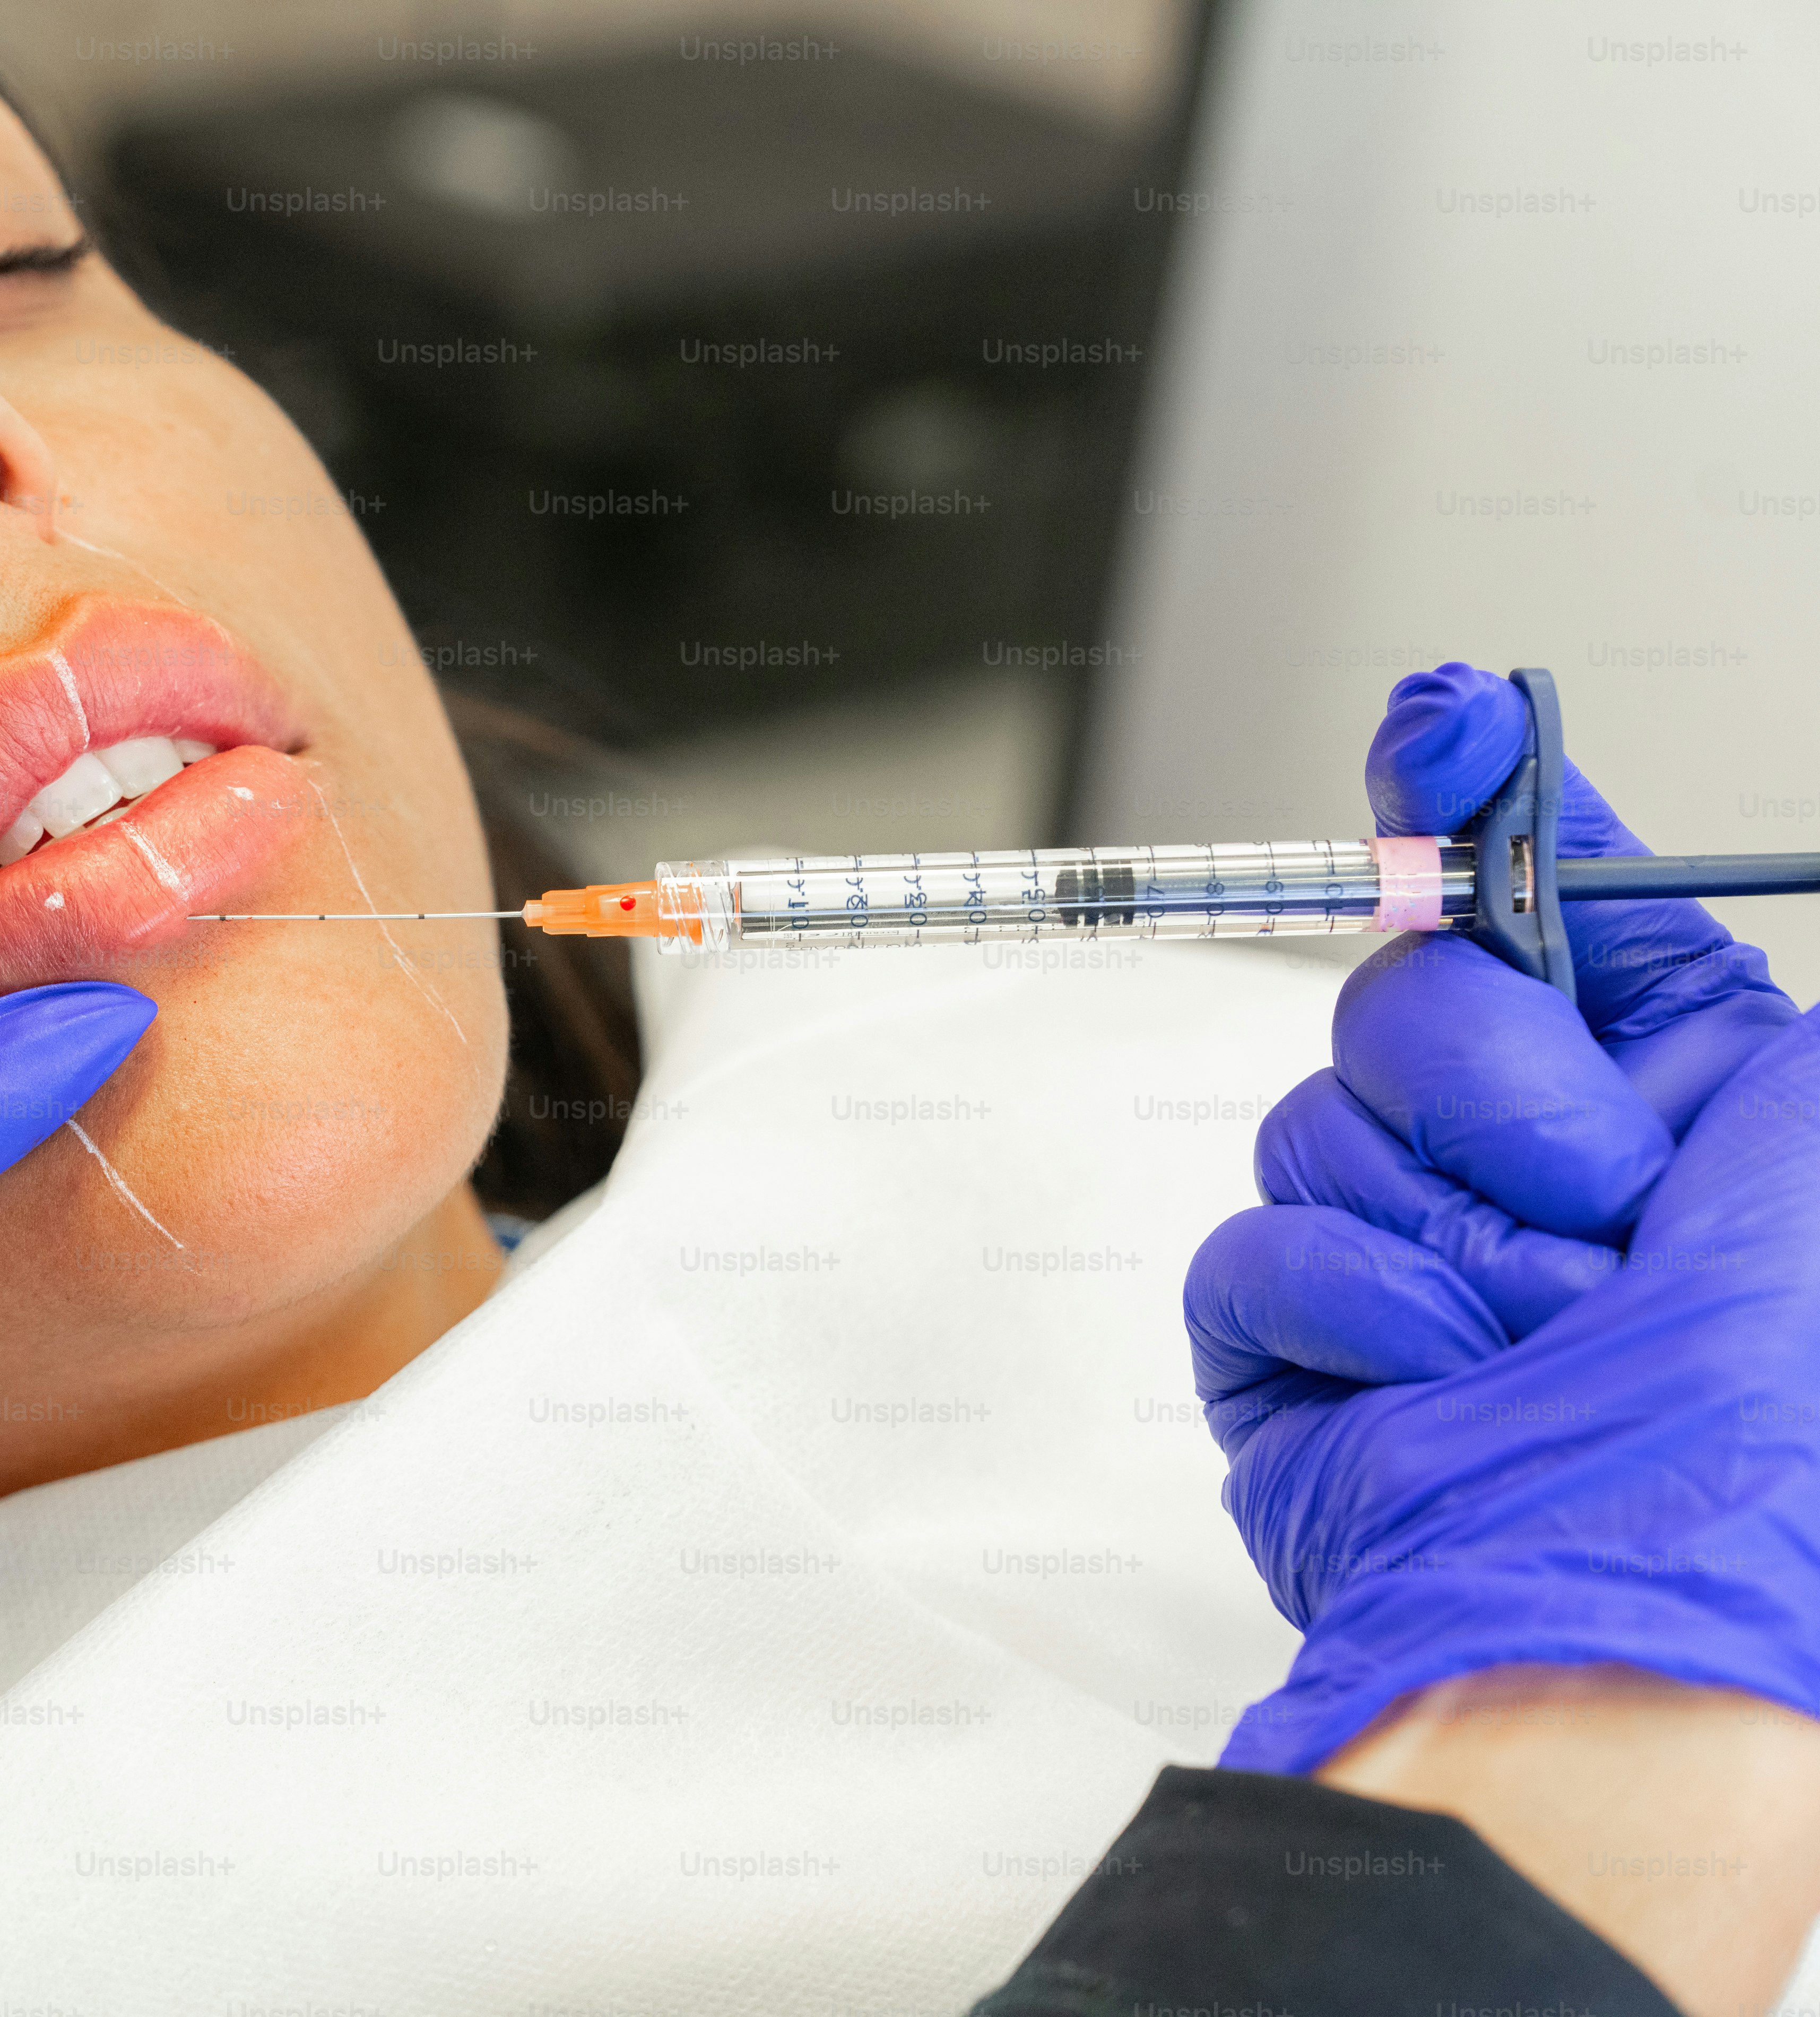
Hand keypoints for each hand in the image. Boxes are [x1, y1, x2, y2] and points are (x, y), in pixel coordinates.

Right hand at [1185, 661, 1804, 1757]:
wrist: (1613, 1613)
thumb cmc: (1754, 1424)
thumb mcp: (1791, 1124)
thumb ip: (1646, 930)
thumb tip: (1507, 742)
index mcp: (1661, 1093)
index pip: (1537, 895)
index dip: (1474, 800)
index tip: (1442, 724)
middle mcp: (1523, 1159)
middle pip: (1411, 994)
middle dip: (1496, 1090)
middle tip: (1599, 1205)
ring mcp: (1393, 1243)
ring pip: (1320, 1114)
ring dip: (1439, 1229)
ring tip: (1529, 1339)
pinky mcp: (1284, 1333)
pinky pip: (1252, 1240)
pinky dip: (1348, 1311)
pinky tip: (1431, 1384)